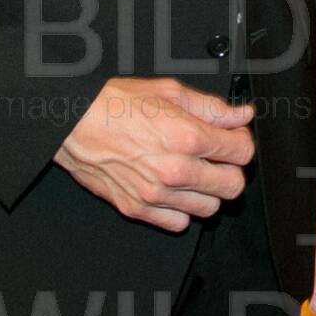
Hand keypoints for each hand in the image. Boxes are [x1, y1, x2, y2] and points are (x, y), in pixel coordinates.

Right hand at [53, 77, 255, 232]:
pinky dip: (181, 209)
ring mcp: (157, 194)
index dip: (240, 143)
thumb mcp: (169, 92)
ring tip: (193, 173)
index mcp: (188, 137)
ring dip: (207, 192)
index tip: (232, 139)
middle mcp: (175, 169)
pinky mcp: (138, 209)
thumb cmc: (115, 105)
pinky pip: (179, 222)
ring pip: (209, 209)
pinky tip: (174, 189)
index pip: (242, 153)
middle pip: (233, 186)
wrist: (73, 124)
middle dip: (230, 170)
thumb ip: (212, 108)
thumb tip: (241, 115)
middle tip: (217, 158)